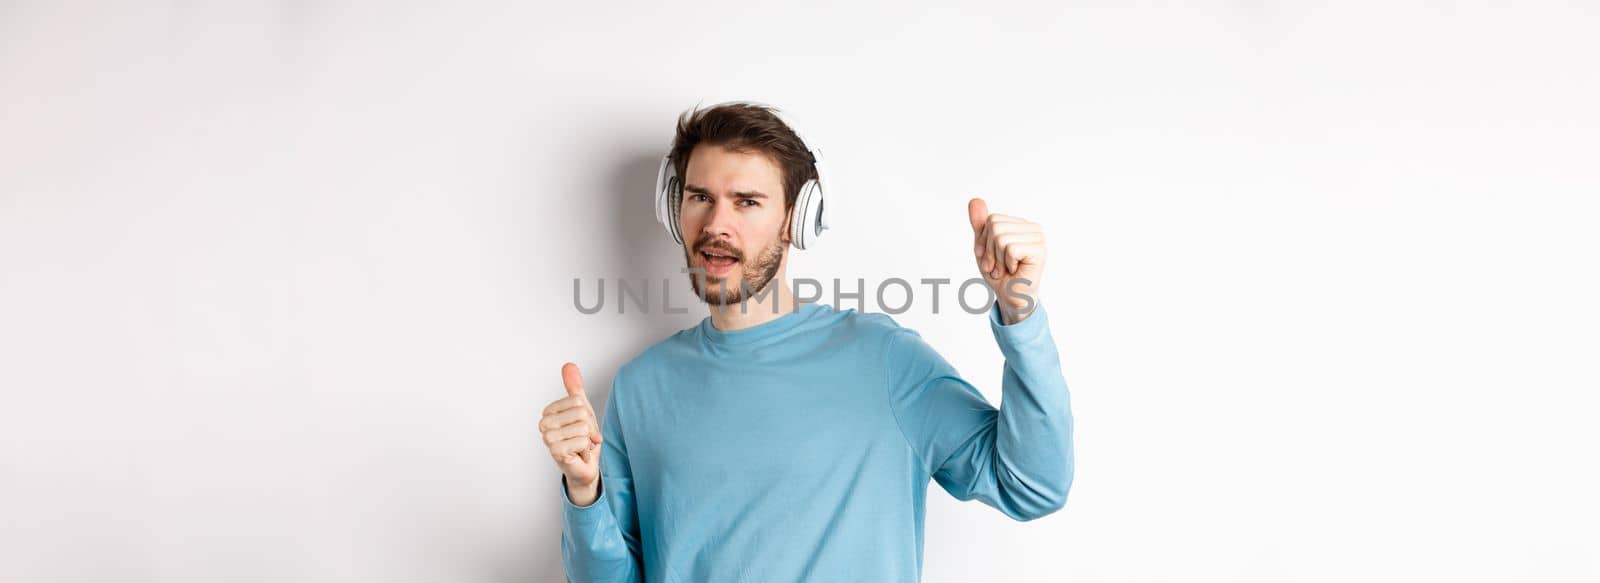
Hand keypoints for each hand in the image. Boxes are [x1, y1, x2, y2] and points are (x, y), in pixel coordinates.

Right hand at [541, 362, 602, 503]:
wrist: (584, 466)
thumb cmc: (580, 438)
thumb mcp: (581, 409)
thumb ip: (574, 388)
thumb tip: (568, 365)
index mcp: (548, 412)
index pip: (578, 400)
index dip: (588, 414)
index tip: (583, 425)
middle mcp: (544, 424)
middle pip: (581, 412)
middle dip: (590, 427)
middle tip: (583, 437)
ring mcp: (548, 439)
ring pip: (583, 426)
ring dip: (588, 439)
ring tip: (580, 445)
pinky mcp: (556, 452)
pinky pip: (583, 440)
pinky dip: (586, 448)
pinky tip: (578, 454)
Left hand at [968, 197, 1045, 324]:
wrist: (1010, 297)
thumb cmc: (1000, 274)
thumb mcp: (984, 246)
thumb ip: (980, 224)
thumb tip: (975, 200)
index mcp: (1020, 224)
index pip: (992, 220)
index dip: (984, 241)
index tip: (991, 257)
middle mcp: (1032, 228)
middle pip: (995, 227)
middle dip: (990, 251)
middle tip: (998, 266)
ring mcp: (1038, 238)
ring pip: (1001, 237)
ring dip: (998, 259)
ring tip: (1006, 269)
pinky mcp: (1039, 250)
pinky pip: (1010, 248)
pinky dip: (1007, 263)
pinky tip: (1015, 271)